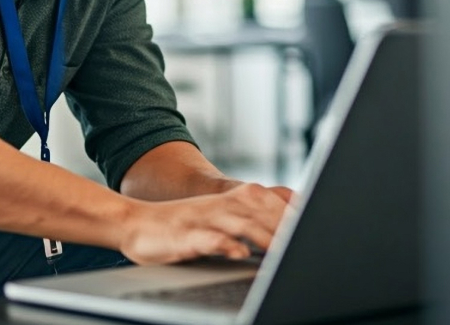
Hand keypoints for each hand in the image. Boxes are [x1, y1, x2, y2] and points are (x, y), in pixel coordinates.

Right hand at [119, 182, 292, 264]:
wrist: (135, 224)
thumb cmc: (181, 227)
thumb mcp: (217, 222)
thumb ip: (248, 225)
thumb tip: (282, 235)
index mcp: (229, 201)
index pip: (269, 202)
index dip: (293, 213)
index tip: (318, 225)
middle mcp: (219, 207)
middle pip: (260, 212)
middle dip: (285, 226)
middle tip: (309, 243)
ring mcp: (201, 220)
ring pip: (238, 224)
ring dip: (262, 235)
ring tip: (283, 252)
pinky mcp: (184, 236)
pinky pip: (207, 239)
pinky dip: (224, 244)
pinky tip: (239, 253)